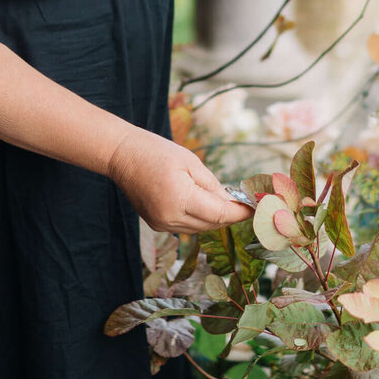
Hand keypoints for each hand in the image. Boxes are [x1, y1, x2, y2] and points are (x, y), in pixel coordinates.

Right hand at [106, 128, 250, 232]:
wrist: (121, 155)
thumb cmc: (156, 151)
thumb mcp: (190, 161)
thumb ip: (212, 185)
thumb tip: (231, 202)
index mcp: (179, 199)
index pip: (219, 214)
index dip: (240, 212)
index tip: (257, 207)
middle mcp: (169, 217)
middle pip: (211, 224)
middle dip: (231, 215)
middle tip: (248, 204)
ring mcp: (161, 224)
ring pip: (199, 228)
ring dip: (216, 218)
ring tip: (229, 203)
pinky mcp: (156, 224)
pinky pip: (186, 225)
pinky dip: (199, 217)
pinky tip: (205, 204)